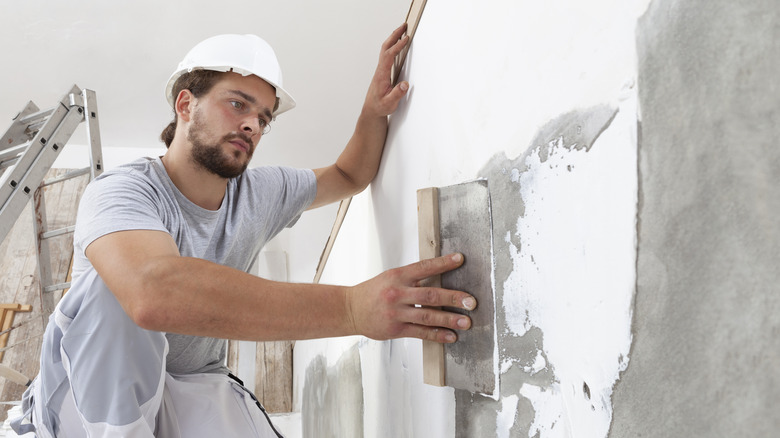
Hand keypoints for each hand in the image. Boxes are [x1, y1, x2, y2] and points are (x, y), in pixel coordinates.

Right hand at [346, 253, 476, 342]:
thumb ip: (412, 278)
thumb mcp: (390, 277)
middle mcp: (397, 293)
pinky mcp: (396, 329)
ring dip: (449, 319)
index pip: (424, 267)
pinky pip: (420, 332)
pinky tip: (450, 336)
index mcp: (397, 276)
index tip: (460, 259)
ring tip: (466, 322)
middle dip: (453, 298)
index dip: (443, 263)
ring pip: (427, 315)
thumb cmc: (374, 292)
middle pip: (430, 294)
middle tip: (471, 301)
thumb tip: (439, 275)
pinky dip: (437, 334)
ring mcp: (396, 312)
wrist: (351, 310)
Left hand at [363, 23, 410, 117]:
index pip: (389, 56)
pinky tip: (397, 45)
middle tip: (403, 26)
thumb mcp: (389, 103)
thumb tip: (405, 84)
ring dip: (393, 39)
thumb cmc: (380, 106)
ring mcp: (380, 69)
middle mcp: (380, 70)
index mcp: (381, 75)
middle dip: (394, 35)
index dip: (397, 46)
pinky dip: (392, 45)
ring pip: (385, 49)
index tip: (406, 39)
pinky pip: (387, 54)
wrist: (371, 110)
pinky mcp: (382, 71)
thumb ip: (397, 94)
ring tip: (402, 31)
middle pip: (385, 47)